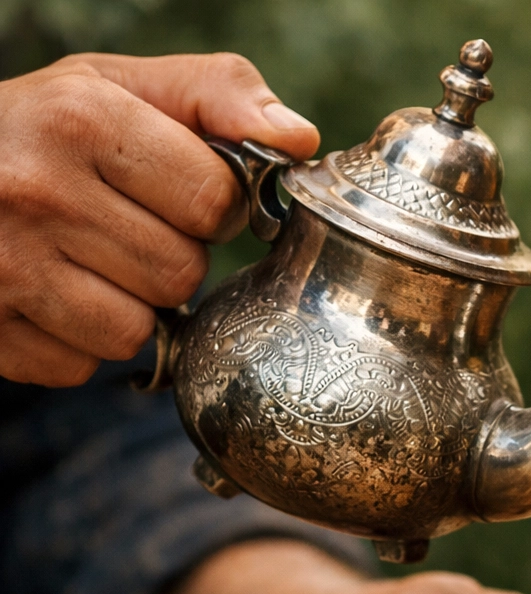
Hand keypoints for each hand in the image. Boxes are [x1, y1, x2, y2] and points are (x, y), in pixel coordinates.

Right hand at [0, 52, 318, 385]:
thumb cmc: (44, 130)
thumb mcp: (119, 85)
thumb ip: (218, 94)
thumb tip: (298, 138)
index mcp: (80, 118)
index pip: (214, 200)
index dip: (211, 204)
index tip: (176, 191)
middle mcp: (35, 190)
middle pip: (180, 272)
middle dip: (169, 255)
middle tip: (122, 225)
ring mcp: (5, 265)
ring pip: (136, 330)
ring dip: (128, 305)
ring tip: (86, 259)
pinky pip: (81, 366)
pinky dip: (77, 341)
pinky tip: (50, 294)